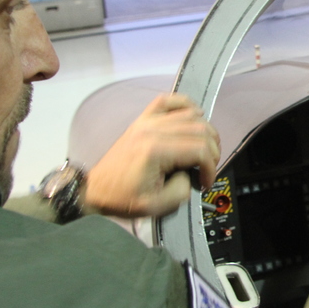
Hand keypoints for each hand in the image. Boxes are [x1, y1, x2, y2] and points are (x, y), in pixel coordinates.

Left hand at [84, 93, 220, 217]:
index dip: (211, 168)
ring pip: (191, 114)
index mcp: (156, 151)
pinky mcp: (143, 119)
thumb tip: (191, 174)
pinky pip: (168, 100)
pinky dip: (186, 104)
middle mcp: (153, 130)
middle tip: (207, 169)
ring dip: (206, 131)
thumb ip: (182, 190)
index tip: (204, 183)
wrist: (95, 190)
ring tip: (204, 151)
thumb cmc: (122, 198)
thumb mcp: (156, 206)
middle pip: (200, 129)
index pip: (200, 150)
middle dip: (212, 151)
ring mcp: (147, 121)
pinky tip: (195, 116)